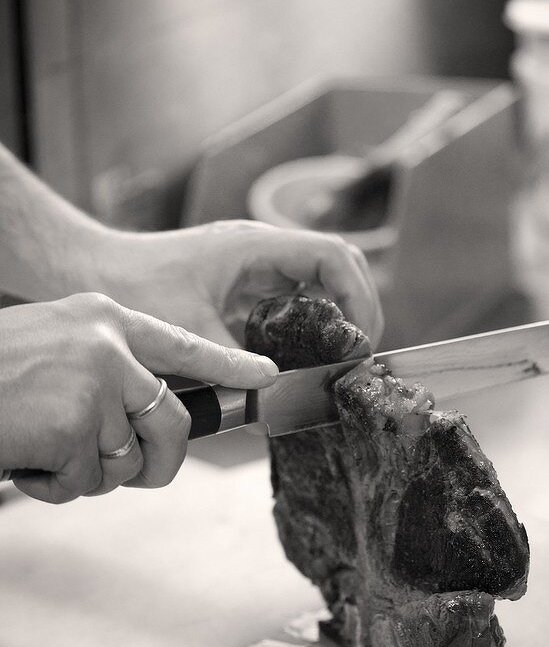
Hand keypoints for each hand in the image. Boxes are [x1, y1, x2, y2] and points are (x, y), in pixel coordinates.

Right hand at [0, 293, 277, 503]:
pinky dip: (52, 486)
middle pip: (172, 423)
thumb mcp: (49, 348)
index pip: (181, 343)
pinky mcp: (74, 424)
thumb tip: (144, 421)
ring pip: (125, 461)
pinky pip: (85, 482)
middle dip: (160, 464)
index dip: (227, 365)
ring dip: (84, 473)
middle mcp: (107, 344)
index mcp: (102, 318)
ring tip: (36, 446)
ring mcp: (94, 382)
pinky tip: (21, 457)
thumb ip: (101, 371)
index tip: (264, 378)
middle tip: (136, 474)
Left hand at [94, 221, 383, 348]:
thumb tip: (272, 400)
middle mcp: (261, 248)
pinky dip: (311, 320)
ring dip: (338, 312)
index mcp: (255, 246)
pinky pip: (294, 294)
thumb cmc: (132, 288)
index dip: (359, 297)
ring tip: (341, 356)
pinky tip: (305, 355)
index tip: (359, 339)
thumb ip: (234, 366)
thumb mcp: (189, 333)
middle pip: (339, 263)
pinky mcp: (242, 282)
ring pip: (320, 278)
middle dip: (359, 305)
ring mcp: (254, 262)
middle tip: (358, 353)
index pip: (335, 256)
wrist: (90, 270)